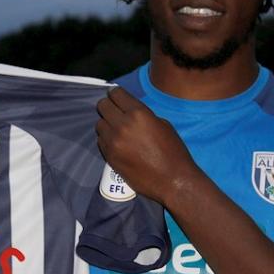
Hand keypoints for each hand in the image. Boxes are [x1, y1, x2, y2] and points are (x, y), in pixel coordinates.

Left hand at [95, 86, 196, 203]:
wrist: (172, 180)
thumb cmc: (173, 151)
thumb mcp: (162, 125)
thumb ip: (143, 116)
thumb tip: (129, 112)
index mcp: (138, 114)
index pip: (116, 94)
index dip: (115, 93)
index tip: (115, 95)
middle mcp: (122, 125)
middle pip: (103, 106)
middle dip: (108, 106)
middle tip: (114, 110)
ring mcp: (113, 141)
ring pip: (99, 124)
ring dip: (106, 123)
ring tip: (116, 128)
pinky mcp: (109, 156)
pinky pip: (100, 140)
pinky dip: (106, 138)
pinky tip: (116, 142)